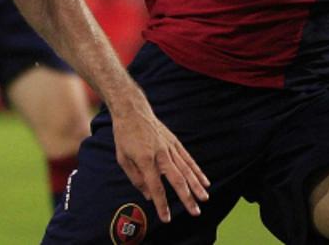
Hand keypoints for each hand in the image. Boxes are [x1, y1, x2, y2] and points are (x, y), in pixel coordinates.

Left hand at [111, 104, 209, 223]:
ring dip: (196, 186)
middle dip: (186, 197)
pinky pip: (188, 159)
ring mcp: (169, 147)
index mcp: (145, 160)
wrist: (132, 110)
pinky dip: (197, 171)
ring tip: (204, 199)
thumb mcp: (122, 158)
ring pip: (186, 169)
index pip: (155, 186)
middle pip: (176, 179)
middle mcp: (160, 154)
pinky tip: (205, 181)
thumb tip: (148, 196)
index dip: (161, 204)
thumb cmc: (124, 135)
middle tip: (195, 212)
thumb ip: (136, 178)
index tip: (166, 218)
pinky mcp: (175, 142)